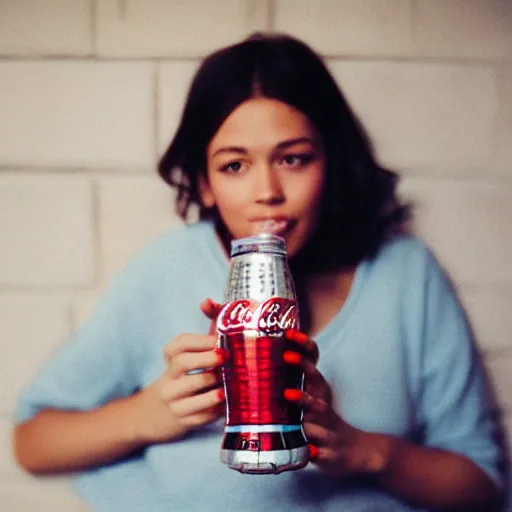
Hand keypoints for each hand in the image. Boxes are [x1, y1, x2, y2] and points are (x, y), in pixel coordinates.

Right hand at [135, 299, 226, 443]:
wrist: (154, 415)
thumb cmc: (184, 376)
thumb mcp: (194, 352)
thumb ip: (207, 326)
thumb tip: (208, 301)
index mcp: (172, 359)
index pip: (179, 343)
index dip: (199, 340)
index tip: (219, 339)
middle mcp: (168, 378)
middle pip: (183, 363)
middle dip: (206, 359)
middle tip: (226, 357)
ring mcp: (172, 400)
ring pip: (190, 392)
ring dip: (212, 388)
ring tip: (228, 386)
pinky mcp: (180, 421)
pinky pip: (199, 416)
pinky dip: (214, 410)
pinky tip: (226, 405)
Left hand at [284, 331, 390, 477]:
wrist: (355, 452)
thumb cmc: (324, 424)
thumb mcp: (309, 403)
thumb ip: (289, 390)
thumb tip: (259, 373)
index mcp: (318, 390)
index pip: (313, 361)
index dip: (303, 345)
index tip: (288, 333)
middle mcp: (324, 403)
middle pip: (316, 379)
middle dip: (303, 366)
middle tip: (286, 356)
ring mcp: (329, 426)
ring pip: (320, 411)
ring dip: (305, 401)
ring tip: (288, 394)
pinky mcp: (330, 451)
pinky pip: (322, 449)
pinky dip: (316, 449)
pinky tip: (310, 449)